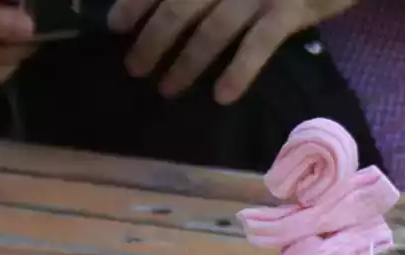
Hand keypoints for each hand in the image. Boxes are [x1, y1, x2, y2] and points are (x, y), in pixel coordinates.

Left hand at [107, 0, 351, 103]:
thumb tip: (178, 10)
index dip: (136, 1)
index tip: (114, 26)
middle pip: (180, 5)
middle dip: (153, 39)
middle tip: (134, 68)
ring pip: (212, 28)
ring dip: (187, 61)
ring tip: (167, 89)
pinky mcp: (290, 8)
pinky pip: (258, 44)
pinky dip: (238, 70)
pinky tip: (222, 95)